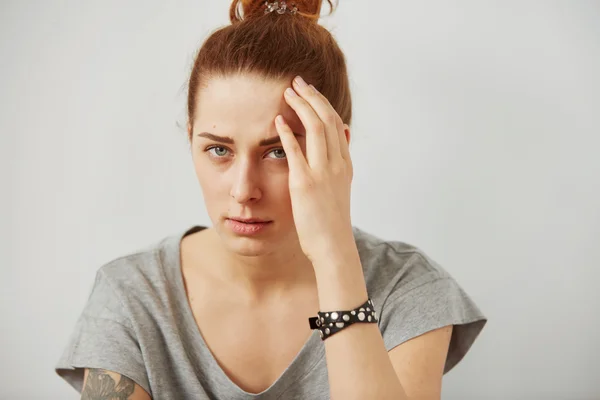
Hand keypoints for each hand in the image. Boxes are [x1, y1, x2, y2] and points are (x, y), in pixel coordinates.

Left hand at [275, 76, 354, 263]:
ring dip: (301, 106)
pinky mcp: (305, 183)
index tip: (310, 91)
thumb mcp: (340, 188)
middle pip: (328, 118)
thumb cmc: (332, 222)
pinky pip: (296, 150)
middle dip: (312, 96)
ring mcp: (323, 172)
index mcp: (344, 164)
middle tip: (297, 82)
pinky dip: (287, 132)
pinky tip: (278, 120)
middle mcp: (337, 163)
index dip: (323, 103)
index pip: (337, 123)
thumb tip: (342, 136)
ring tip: (287, 92)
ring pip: (316, 127)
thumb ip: (339, 162)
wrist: (333, 246)